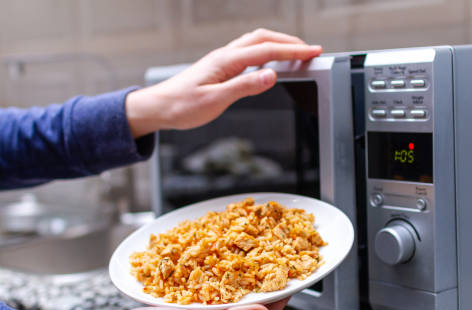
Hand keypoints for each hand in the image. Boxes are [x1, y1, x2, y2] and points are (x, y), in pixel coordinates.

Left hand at [125, 28, 321, 136]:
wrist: (158, 107)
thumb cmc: (181, 106)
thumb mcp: (215, 101)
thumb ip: (244, 87)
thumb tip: (271, 76)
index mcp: (226, 61)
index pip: (267, 51)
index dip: (293, 51)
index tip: (313, 52)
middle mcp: (224, 55)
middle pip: (263, 39)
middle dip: (289, 42)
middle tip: (310, 51)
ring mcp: (221, 60)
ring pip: (255, 43)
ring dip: (278, 44)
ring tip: (295, 54)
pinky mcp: (219, 67)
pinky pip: (247, 52)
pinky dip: (265, 52)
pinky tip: (269, 62)